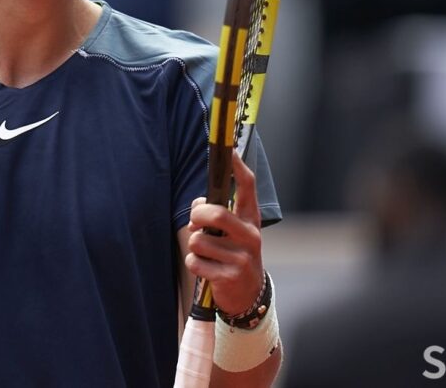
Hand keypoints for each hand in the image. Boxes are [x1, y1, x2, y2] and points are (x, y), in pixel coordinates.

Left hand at [184, 150, 264, 316]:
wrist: (248, 294)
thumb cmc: (233, 253)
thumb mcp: (232, 232)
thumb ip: (215, 214)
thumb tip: (197, 209)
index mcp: (250, 218)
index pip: (247, 186)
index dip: (237, 167)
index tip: (228, 151)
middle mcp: (250, 235)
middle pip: (216, 214)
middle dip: (197, 216)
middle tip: (195, 223)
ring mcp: (242, 257)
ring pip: (199, 241)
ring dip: (194, 246)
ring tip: (206, 254)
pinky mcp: (230, 276)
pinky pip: (195, 262)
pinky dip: (194, 264)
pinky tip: (207, 269)